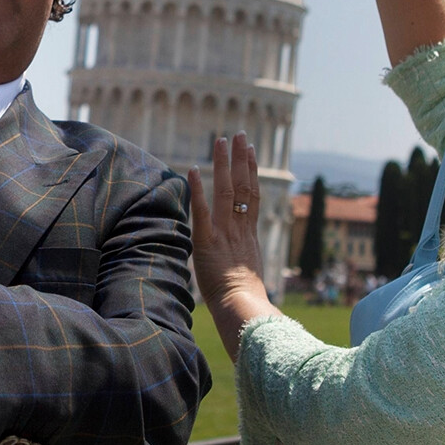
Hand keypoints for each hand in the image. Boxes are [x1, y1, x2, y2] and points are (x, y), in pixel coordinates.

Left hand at [187, 134, 274, 361]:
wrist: (243, 310)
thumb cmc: (247, 303)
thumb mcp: (248, 278)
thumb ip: (246, 266)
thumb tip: (248, 272)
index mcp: (249, 236)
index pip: (251, 197)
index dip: (250, 173)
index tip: (250, 152)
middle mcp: (239, 229)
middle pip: (242, 186)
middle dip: (240, 159)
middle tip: (238, 134)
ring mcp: (224, 233)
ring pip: (226, 191)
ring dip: (223, 164)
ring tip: (221, 140)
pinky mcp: (207, 242)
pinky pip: (202, 212)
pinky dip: (198, 190)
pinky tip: (193, 170)